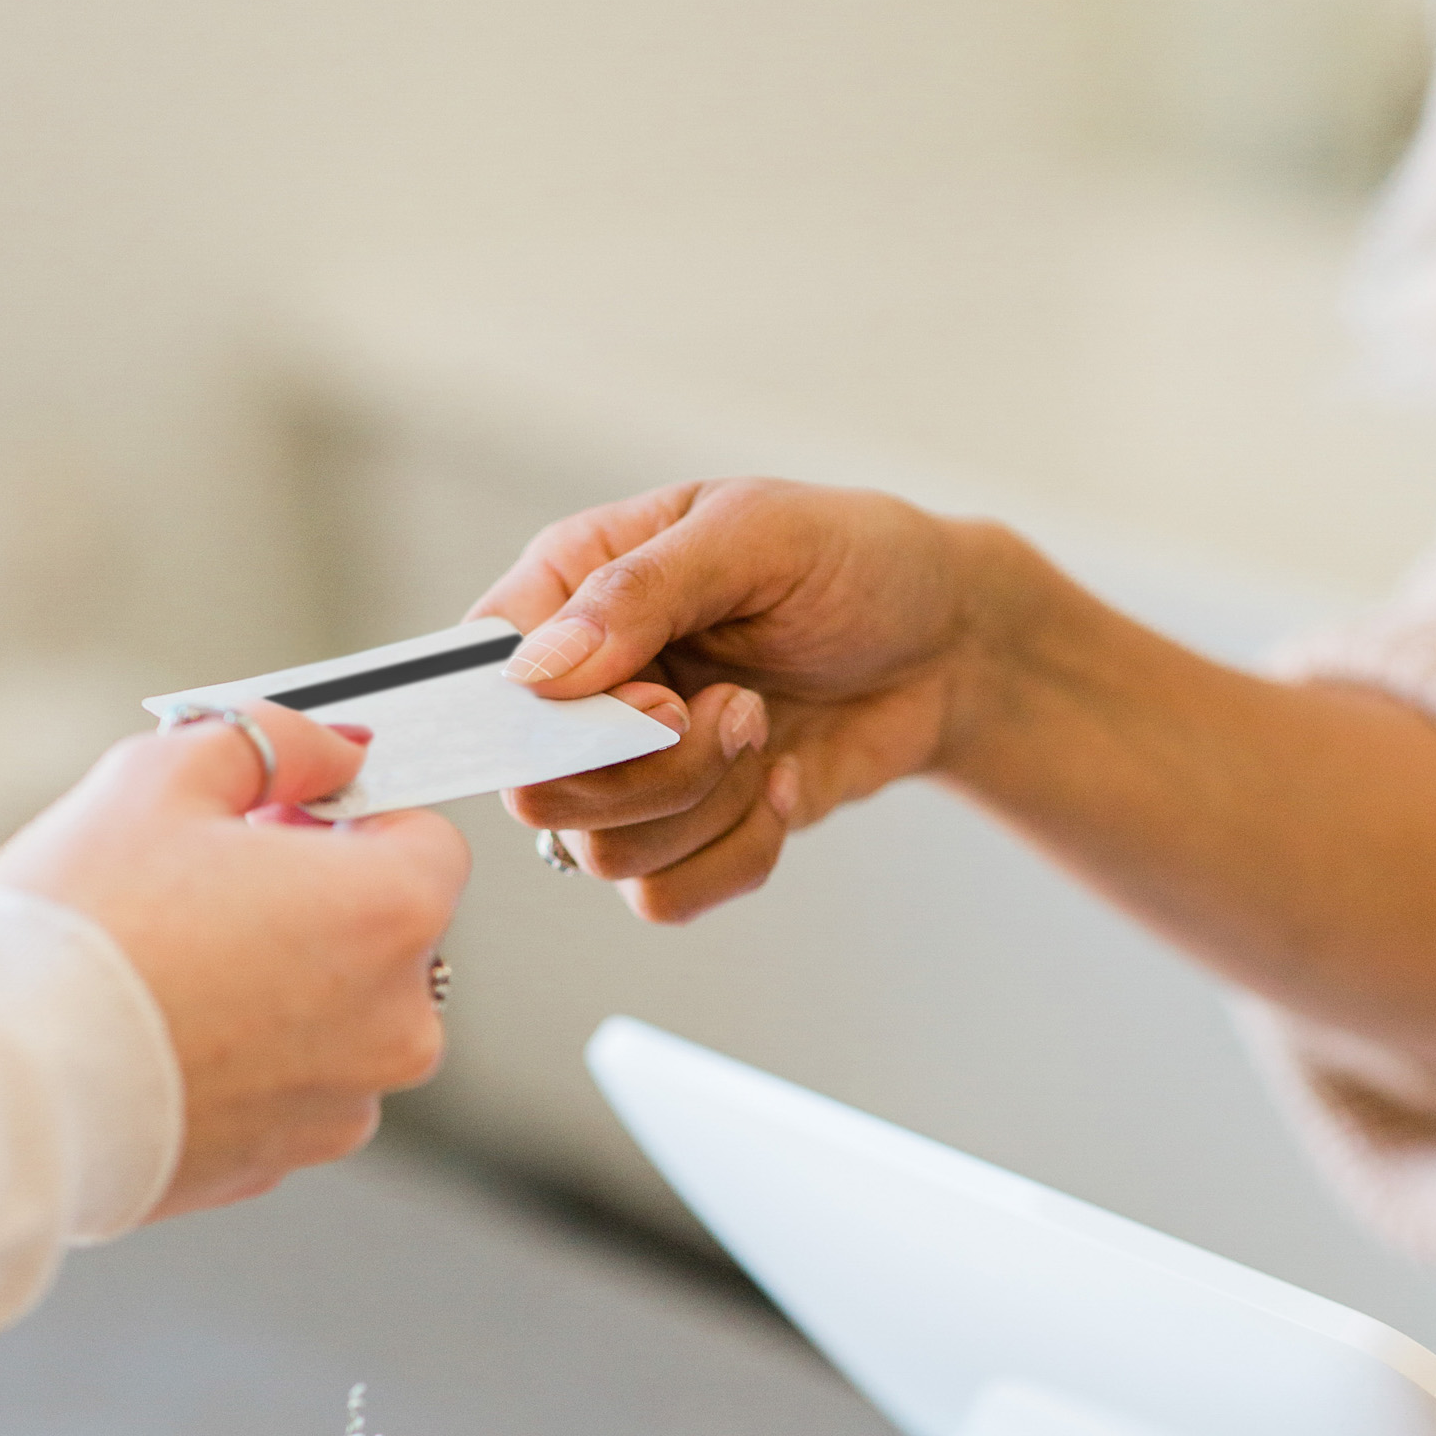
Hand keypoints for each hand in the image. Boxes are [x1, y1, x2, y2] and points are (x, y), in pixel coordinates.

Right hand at [0, 703, 470, 1213]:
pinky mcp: (284, 1161)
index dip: (353, 816)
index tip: (281, 818)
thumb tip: (337, 748)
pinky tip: (170, 1033)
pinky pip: (291, 1086)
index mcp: (392, 915)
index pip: (430, 842)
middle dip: (319, 898)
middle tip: (214, 883)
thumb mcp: (165, 774)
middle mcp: (397, 1020)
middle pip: (388, 933)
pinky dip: (250, 1058)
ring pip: (342, 1016)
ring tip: (181, 965)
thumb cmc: (82, 930)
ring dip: (288, 983)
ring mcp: (344, 1102)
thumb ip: (275, 743)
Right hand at [468, 478, 1000, 921]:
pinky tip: (782, 787)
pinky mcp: (688, 830)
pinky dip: (737, 854)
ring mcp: (630, 767)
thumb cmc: (856, 561)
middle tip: (733, 708)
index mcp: (571, 587)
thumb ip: (639, 593)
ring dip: (705, 804)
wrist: (953, 645)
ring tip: (765, 729)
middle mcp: (583, 688)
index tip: (653, 697)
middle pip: (537, 788)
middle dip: (651, 770)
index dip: (547, 715)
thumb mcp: (755, 537)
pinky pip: (663, 898)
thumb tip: (535, 673)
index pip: (482, 678)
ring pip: (600, 853)